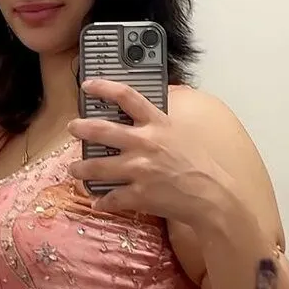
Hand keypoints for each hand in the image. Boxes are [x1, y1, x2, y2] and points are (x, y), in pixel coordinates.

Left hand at [67, 80, 229, 224]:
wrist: (215, 195)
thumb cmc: (207, 163)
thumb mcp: (192, 129)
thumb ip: (174, 113)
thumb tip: (169, 96)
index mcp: (158, 124)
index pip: (126, 97)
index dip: (103, 87)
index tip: (87, 85)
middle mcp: (143, 144)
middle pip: (102, 131)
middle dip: (81, 128)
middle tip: (72, 127)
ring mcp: (138, 170)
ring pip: (98, 167)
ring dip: (81, 168)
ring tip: (74, 169)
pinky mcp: (138, 195)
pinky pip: (112, 199)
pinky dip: (103, 202)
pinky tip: (98, 202)